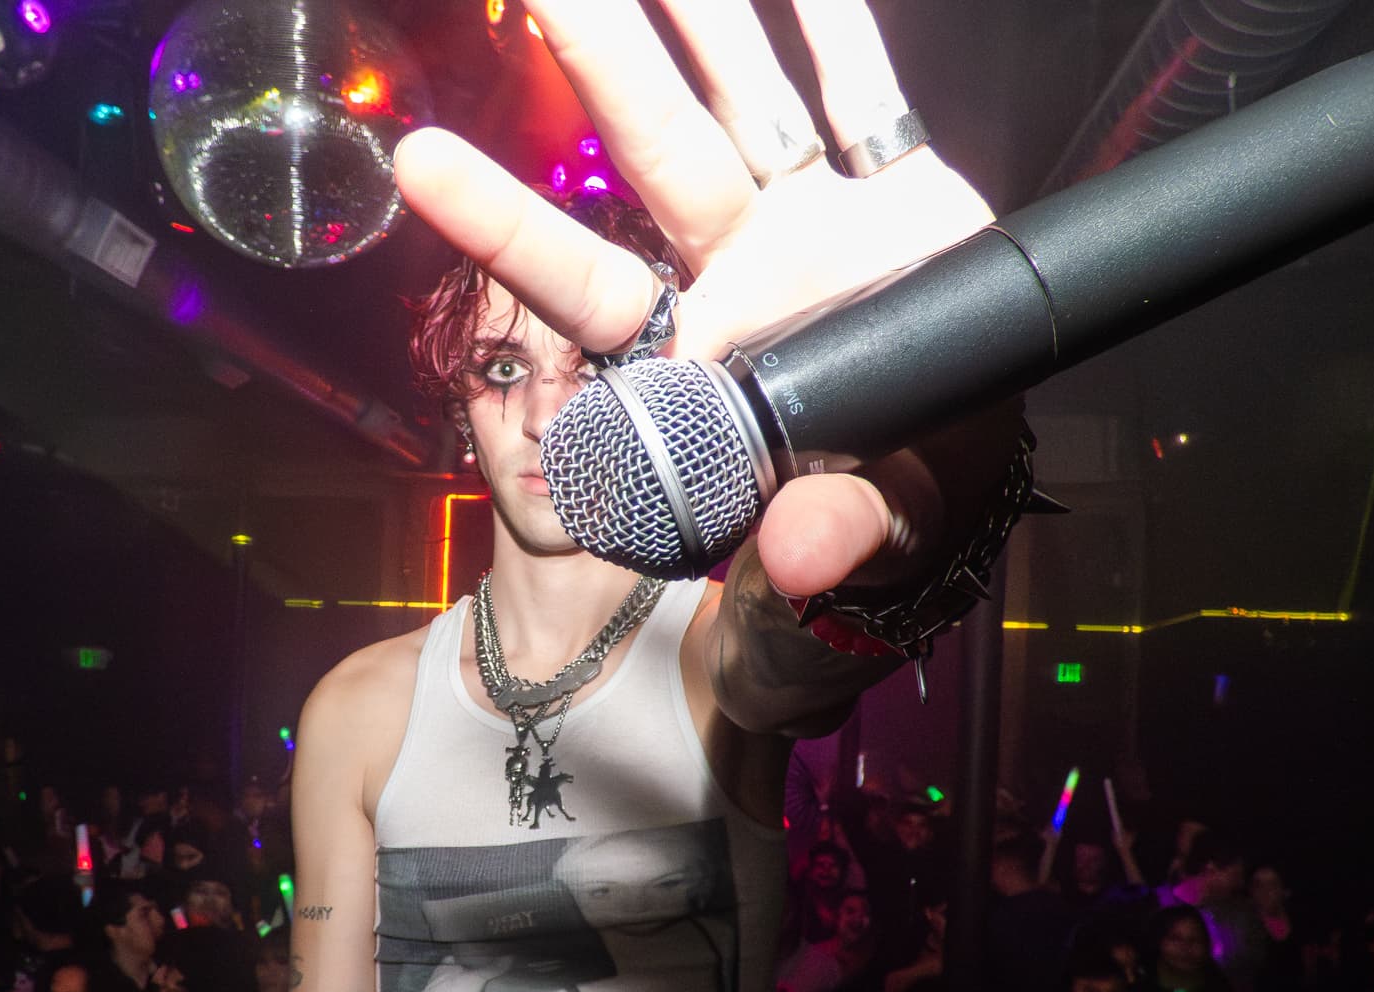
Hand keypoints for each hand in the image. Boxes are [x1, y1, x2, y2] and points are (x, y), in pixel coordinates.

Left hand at [394, 0, 994, 597]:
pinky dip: (835, 25)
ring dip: (704, 15)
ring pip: (750, 99)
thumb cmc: (880, 530)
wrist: (955, 490)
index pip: (588, 288)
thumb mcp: (863, 547)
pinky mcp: (902, 198)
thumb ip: (830, 540)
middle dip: (605, 61)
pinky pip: (864, 96)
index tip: (419, 162)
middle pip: (662, 151)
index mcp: (707, 357)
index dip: (507, 229)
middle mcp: (747, 271)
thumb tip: (796, 555)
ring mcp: (817, 225)